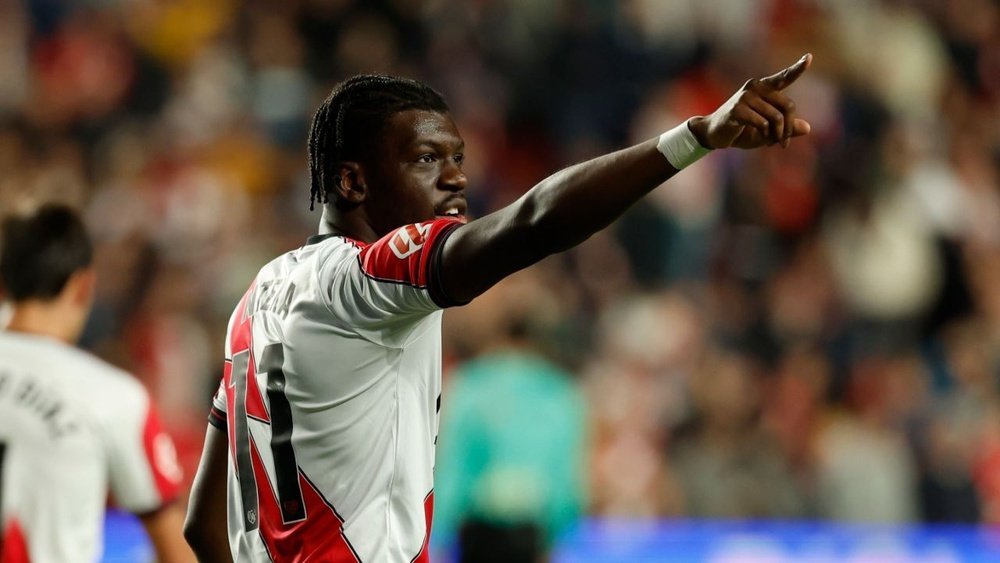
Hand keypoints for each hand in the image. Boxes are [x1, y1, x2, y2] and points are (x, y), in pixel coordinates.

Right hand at [689, 54, 811, 149]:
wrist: (714, 134)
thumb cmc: (742, 130)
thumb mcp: (769, 131)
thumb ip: (786, 128)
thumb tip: (807, 128)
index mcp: (764, 88)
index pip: (784, 77)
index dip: (797, 68)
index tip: (809, 57)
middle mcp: (756, 87)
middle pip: (788, 105)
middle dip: (789, 127)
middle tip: (784, 143)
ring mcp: (746, 96)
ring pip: (776, 117)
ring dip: (777, 134)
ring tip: (771, 142)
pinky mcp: (737, 109)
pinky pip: (762, 123)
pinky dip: (765, 134)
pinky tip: (760, 137)